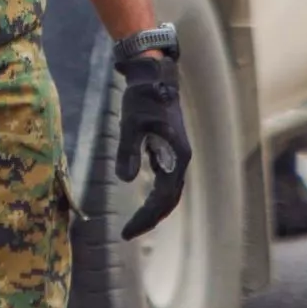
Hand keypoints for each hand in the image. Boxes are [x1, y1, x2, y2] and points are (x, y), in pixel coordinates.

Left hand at [115, 52, 191, 240]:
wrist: (154, 73)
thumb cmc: (143, 97)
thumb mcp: (131, 124)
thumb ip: (128, 152)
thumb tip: (126, 181)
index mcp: (177, 156)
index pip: (163, 198)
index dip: (145, 217)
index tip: (127, 232)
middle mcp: (180, 159)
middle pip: (169, 199)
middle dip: (150, 218)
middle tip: (128, 233)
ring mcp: (175, 154)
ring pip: (169, 191)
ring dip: (154, 209)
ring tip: (135, 224)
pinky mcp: (168, 149)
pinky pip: (165, 180)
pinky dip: (155, 194)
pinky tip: (143, 202)